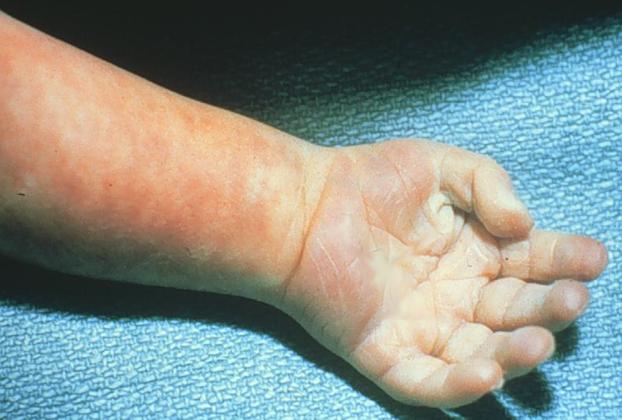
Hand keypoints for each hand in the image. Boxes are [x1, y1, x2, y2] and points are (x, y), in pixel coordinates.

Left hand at [279, 139, 606, 407]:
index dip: (565, 261)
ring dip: (516, 354)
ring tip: (538, 339)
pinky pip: (429, 380)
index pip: (533, 261)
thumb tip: (525, 226)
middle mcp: (458, 293)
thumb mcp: (438, 165)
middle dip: (549, 308)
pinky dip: (459, 384)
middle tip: (571, 299)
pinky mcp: (388, 353)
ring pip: (483, 353)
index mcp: (475, 251)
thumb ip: (490, 184)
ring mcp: (425, 327)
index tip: (591, 257)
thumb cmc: (369, 180)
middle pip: (516, 310)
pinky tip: (488, 371)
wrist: (304, 207)